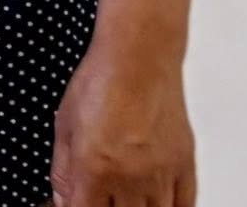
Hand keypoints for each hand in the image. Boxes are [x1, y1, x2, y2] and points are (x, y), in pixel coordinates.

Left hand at [51, 42, 195, 206]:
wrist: (139, 55)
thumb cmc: (101, 80)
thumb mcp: (64, 124)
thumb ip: (62, 169)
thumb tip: (62, 199)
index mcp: (94, 167)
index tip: (77, 201)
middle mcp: (130, 177)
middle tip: (101, 196)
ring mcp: (161, 174)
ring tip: (126, 199)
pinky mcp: (184, 165)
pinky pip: (184, 206)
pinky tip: (157, 204)